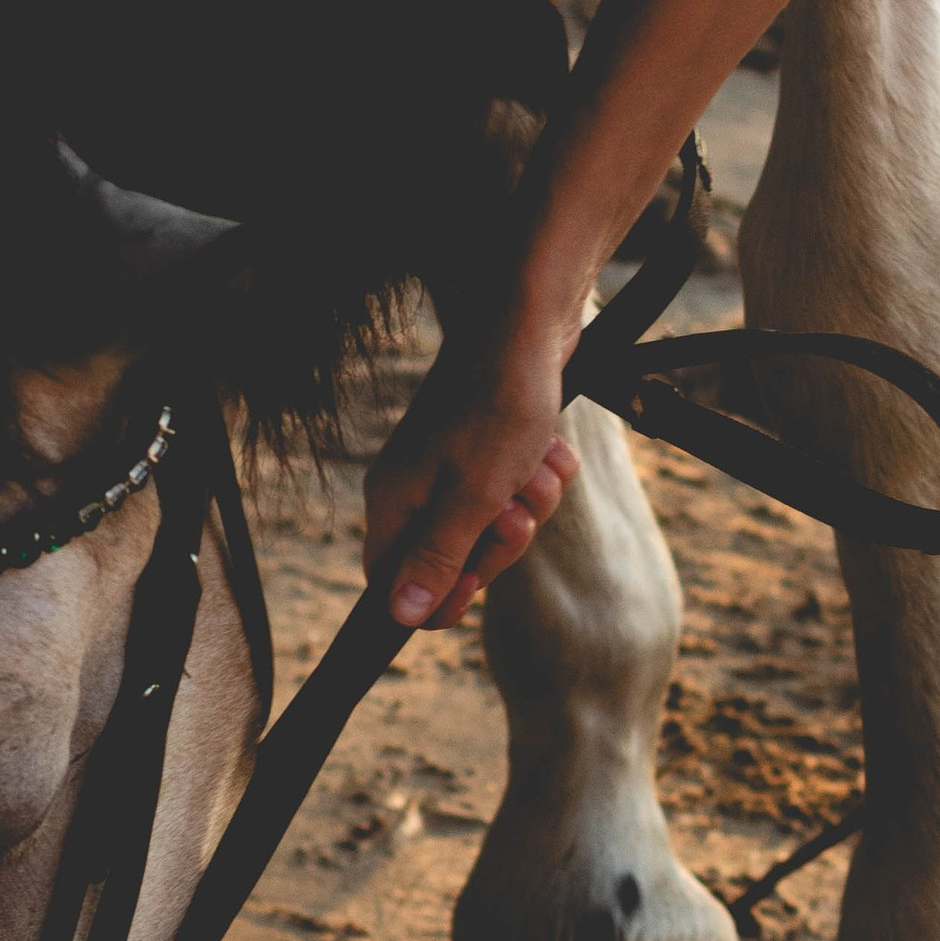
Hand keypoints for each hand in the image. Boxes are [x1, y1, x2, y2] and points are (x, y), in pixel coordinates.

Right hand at [365, 337, 581, 630]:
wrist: (531, 324)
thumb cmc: (499, 405)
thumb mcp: (472, 498)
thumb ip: (436, 559)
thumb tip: (399, 616)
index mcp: (395, 500)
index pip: (392, 582)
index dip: (436, 597)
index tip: (474, 584)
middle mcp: (417, 485)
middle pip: (454, 559)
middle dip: (499, 542)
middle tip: (514, 511)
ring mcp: (454, 464)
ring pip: (497, 524)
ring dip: (530, 505)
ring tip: (533, 467)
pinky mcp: (491, 447)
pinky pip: (519, 490)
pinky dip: (541, 475)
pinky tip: (547, 449)